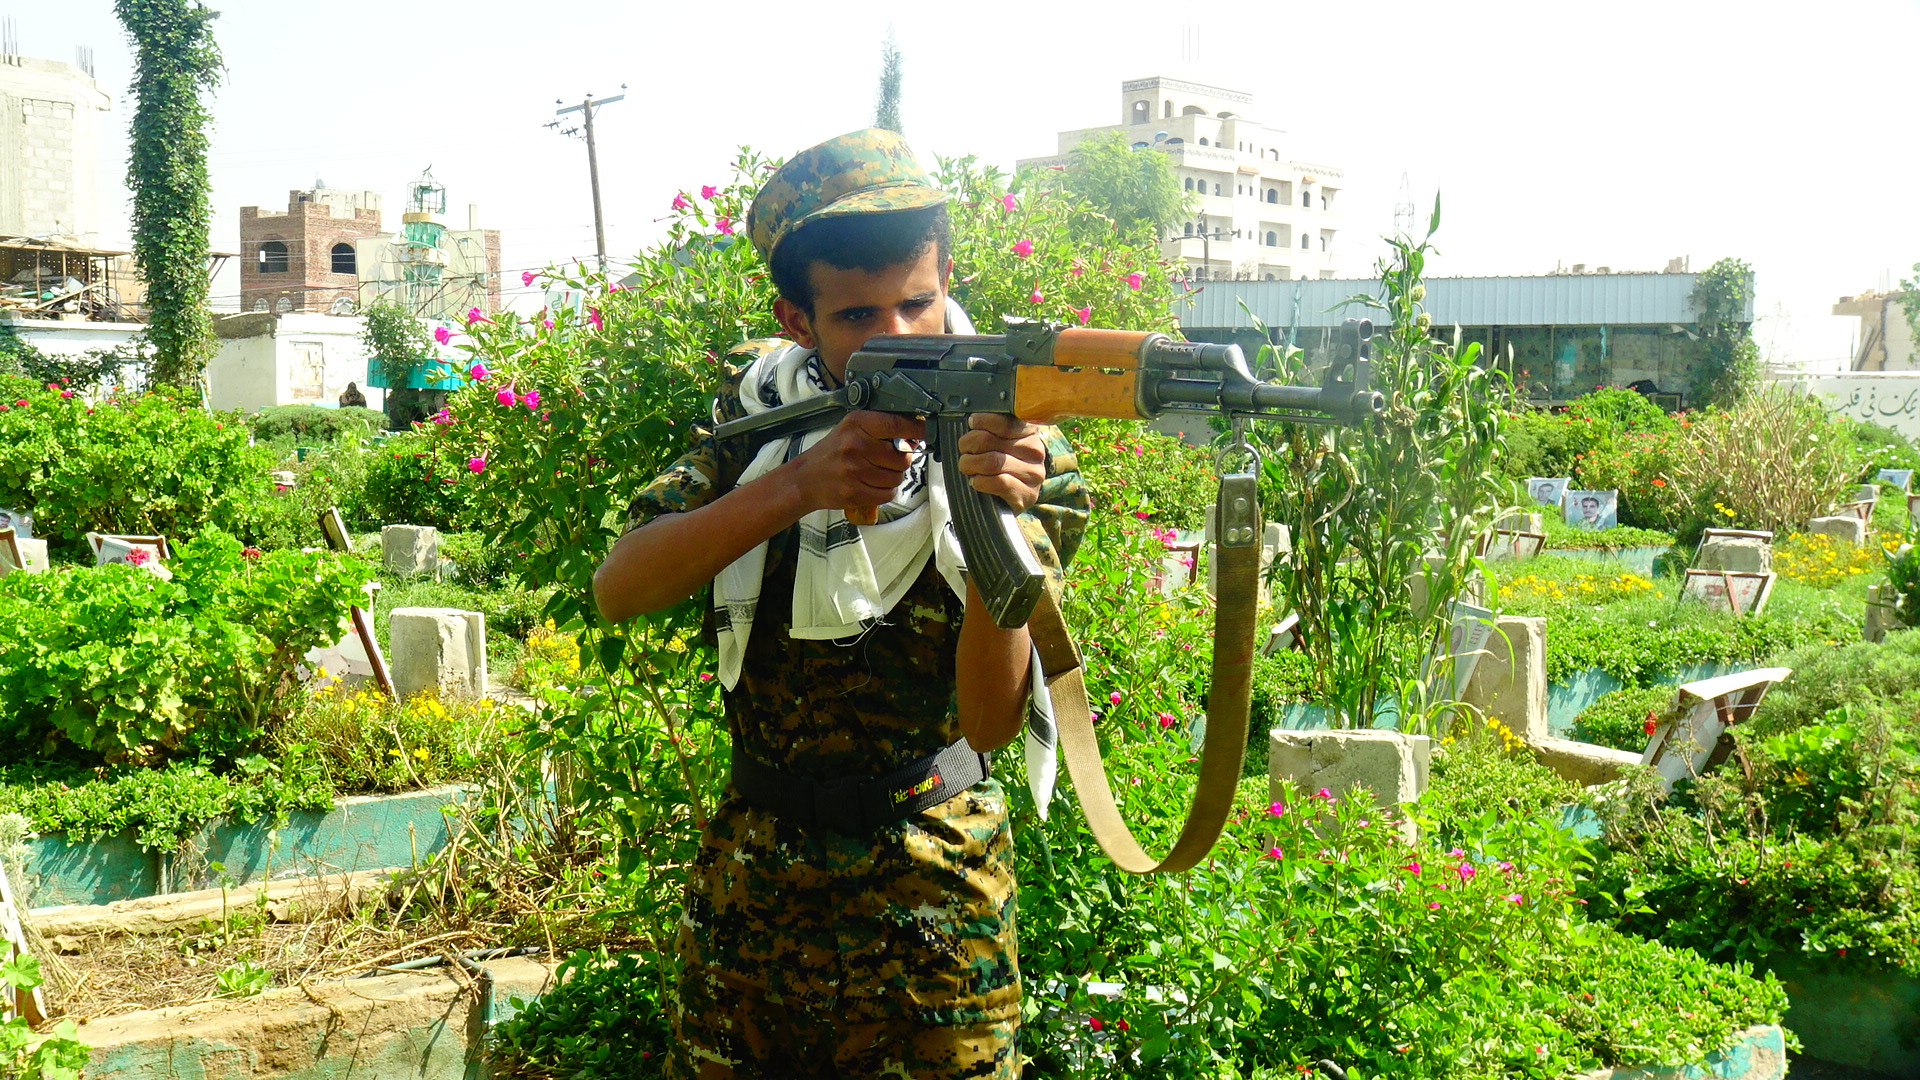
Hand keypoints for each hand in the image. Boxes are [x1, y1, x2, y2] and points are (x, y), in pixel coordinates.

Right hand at [789, 410, 926, 514]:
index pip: (896, 424)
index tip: (922, 433)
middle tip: (889, 460)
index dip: (916, 431)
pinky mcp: (853, 492)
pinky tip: (872, 485)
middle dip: (901, 460)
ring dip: (893, 477)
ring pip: (897, 477)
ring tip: (876, 473)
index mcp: (856, 424)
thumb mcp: (851, 429)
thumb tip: (914, 434)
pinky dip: (885, 492)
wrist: (805, 479)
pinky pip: (887, 494)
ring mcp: (853, 470)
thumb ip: (880, 428)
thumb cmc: (832, 453)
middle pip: (902, 457)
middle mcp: (855, 445)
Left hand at [957, 413, 1046, 512]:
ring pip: (992, 462)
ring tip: (968, 468)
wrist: (1008, 501)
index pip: (1003, 421)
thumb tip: (971, 420)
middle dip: (968, 445)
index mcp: (1029, 432)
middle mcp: (1035, 451)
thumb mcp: (997, 441)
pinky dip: (980, 482)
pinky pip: (999, 482)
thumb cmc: (998, 466)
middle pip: (988, 440)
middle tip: (965, 451)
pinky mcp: (1027, 494)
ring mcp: (1033, 474)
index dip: (982, 421)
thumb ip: (989, 428)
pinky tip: (976, 482)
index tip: (972, 423)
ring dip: (970, 465)